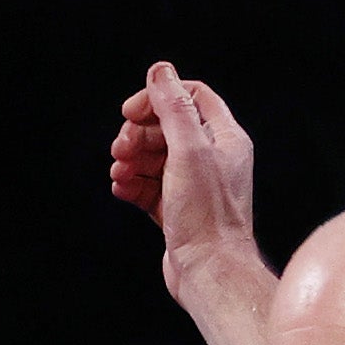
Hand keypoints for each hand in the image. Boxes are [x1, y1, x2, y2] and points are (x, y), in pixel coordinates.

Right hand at [109, 65, 259, 273]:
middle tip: (120, 148)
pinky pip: (149, 186)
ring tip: (119, 172)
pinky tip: (121, 188)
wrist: (209, 273)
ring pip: (155, 158)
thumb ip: (173, 108)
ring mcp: (194, 186)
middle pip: (167, 127)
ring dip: (131, 160)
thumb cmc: (207, 216)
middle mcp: (213, 159)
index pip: (191, 97)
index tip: (131, 111)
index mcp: (225, 139)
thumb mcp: (189, 150)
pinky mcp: (177, 211)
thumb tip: (160, 70)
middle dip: (138, 134)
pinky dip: (132, 183)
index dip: (158, 97)